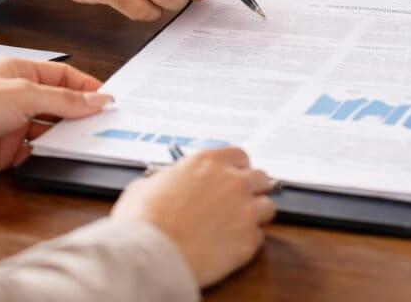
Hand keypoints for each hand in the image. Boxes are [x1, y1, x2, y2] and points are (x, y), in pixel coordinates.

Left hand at [0, 57, 111, 186]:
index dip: (86, 87)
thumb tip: (96, 100)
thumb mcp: (23, 95)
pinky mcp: (6, 152)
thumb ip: (63, 100)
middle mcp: (15, 96)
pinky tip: (66, 155)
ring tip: (92, 140)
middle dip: (80, 112)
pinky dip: (52, 154)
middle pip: (58, 103)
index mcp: (17, 71)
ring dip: (67, 134)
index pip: (61, 77)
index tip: (109, 99)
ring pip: (49, 129)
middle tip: (107, 123)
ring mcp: (10, 125)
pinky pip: (37, 152)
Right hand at [112, 147, 275, 288]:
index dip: (236, 169)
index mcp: (208, 162)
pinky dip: (247, 241)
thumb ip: (167, 179)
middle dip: (253, 188)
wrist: (149, 254)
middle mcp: (232, 182)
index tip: (232, 177)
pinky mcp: (248, 241)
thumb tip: (166, 183)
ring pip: (267, 207)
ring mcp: (245, 211)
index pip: (240, 156)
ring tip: (236, 225)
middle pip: (261, 178)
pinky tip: (229, 246)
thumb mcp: (147, 185)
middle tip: (239, 200)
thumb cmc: (143, 221)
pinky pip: (259, 237)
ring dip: (255, 215)